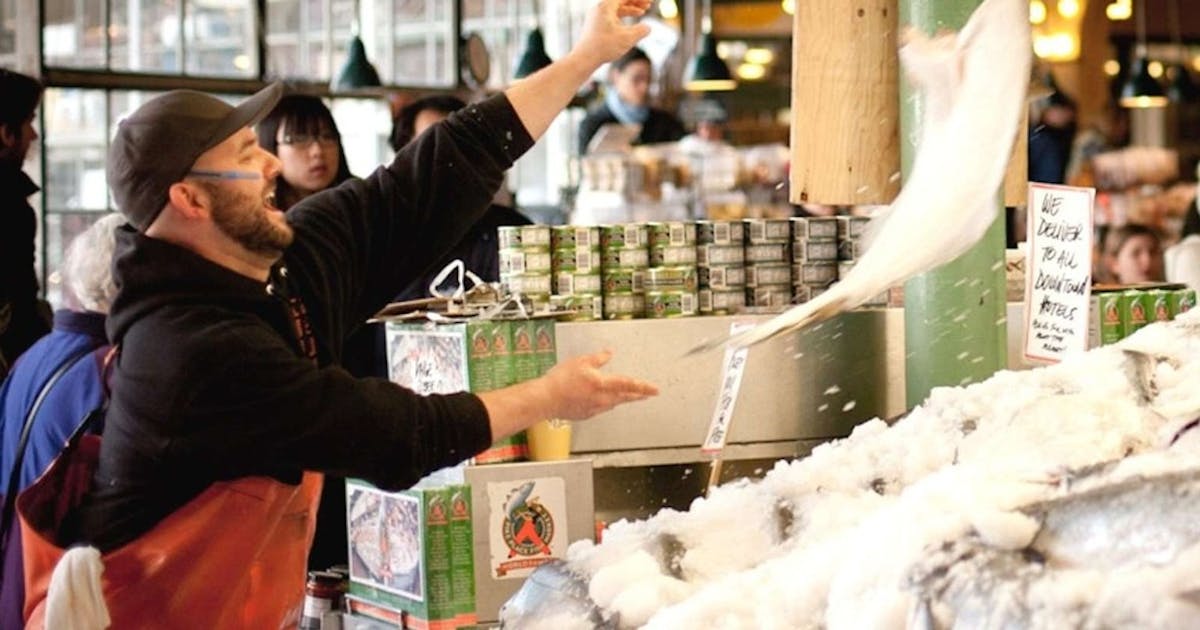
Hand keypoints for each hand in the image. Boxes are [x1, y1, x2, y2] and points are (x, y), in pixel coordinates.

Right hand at [540, 350, 657, 419]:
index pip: (630, 385)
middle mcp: (602, 399)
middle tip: (647, 395)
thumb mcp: (581, 361)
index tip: (655, 390)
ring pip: (613, 403)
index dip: (644, 387)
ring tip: (628, 397)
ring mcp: (595, 409)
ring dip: (622, 399)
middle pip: (625, 397)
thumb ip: (598, 358)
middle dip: (638, 396)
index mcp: (603, 384)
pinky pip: (601, 408)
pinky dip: (605, 403)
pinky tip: (603, 400)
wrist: (545, 399)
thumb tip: (609, 353)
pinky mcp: (586, 414)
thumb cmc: (561, 381)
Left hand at [571, 0, 652, 67]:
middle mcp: (599, 8)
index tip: (651, 1)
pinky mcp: (595, 25)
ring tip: (643, 11)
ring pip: (616, 8)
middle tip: (649, 3)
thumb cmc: (604, 47)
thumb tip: (648, 27)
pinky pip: (611, 15)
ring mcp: (596, 16)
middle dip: (636, 1)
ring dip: (630, 8)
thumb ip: (641, 31)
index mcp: (606, 6)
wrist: (584, 58)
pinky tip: (629, 23)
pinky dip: (622, 17)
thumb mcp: (628, 38)